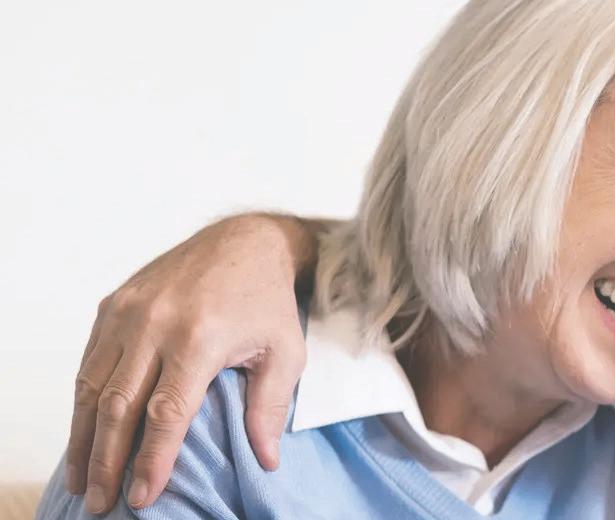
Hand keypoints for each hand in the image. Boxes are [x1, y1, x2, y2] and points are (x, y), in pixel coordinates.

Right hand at [64, 214, 317, 512]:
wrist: (243, 242)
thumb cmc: (267, 303)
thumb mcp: (285, 353)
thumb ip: (269, 407)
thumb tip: (266, 460)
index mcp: (199, 338)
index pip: (166, 412)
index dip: (150, 459)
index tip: (142, 496)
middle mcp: (155, 324)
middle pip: (119, 406)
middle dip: (106, 461)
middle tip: (99, 502)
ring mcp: (128, 312)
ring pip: (93, 387)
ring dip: (83, 438)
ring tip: (81, 479)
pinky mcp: (112, 305)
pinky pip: (89, 363)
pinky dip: (83, 403)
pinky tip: (83, 434)